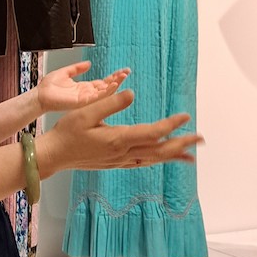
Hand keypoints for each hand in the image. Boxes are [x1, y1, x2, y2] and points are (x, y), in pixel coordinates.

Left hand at [36, 61, 129, 114]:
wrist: (40, 96)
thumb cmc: (48, 87)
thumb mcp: (65, 72)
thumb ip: (77, 68)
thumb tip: (88, 64)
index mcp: (84, 88)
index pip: (103, 82)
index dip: (113, 77)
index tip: (123, 71)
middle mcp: (87, 94)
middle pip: (106, 87)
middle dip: (117, 79)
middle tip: (127, 72)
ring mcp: (85, 99)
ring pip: (104, 92)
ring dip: (114, 84)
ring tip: (123, 76)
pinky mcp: (82, 102)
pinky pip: (96, 97)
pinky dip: (106, 92)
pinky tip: (113, 85)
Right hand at [36, 89, 202, 177]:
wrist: (55, 156)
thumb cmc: (67, 132)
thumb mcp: (85, 112)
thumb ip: (110, 103)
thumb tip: (131, 93)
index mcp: (118, 139)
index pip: (152, 132)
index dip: (170, 125)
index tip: (185, 116)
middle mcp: (123, 153)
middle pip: (159, 150)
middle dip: (182, 144)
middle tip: (201, 139)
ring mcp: (121, 160)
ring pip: (154, 159)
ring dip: (174, 155)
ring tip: (192, 155)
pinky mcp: (117, 163)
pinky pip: (145, 162)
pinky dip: (159, 160)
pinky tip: (165, 158)